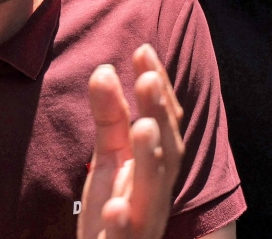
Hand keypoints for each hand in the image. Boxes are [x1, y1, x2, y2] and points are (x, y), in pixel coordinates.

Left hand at [78, 44, 184, 238]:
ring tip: (141, 126)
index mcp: (157, 164)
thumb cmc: (114, 206)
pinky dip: (123, 223)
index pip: (166, 121)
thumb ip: (110, 116)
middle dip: (160, 114)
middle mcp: (158, 190)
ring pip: (154, 191)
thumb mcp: (109, 156)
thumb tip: (104, 68)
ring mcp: (144, 221)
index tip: (142, 51)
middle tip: (146, 79)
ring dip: (149, 158)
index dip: (159, 88)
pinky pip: (126, 238)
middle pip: (166, 151)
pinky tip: (114, 208)